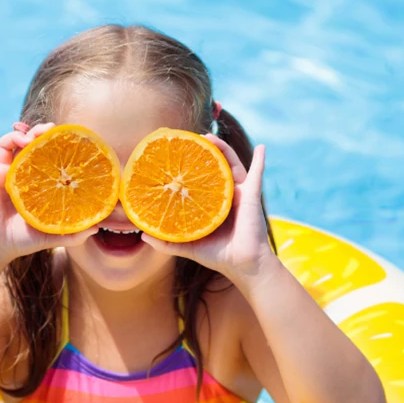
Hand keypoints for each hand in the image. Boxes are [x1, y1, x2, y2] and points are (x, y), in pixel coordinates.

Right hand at [0, 122, 96, 263]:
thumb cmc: (21, 241)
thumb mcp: (51, 235)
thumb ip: (73, 234)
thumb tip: (96, 228)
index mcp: (32, 183)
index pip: (42, 156)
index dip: (50, 143)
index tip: (61, 136)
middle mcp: (16, 174)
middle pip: (25, 144)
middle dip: (36, 133)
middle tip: (47, 130)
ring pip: (5, 144)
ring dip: (16, 135)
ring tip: (27, 137)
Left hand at [141, 136, 274, 282]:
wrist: (243, 265)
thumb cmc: (218, 256)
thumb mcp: (188, 246)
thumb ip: (166, 242)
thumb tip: (142, 236)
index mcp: (212, 204)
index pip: (200, 180)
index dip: (190, 167)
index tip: (177, 153)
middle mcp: (226, 196)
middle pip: (215, 167)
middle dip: (205, 151)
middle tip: (191, 139)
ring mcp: (240, 194)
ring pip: (232, 165)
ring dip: (223, 149)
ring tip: (210, 137)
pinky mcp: (252, 196)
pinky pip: (257, 174)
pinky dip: (260, 161)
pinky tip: (261, 147)